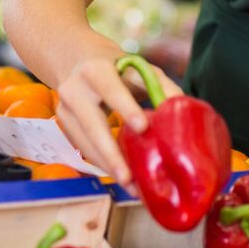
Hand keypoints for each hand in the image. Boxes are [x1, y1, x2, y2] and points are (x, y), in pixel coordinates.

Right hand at [54, 55, 181, 188]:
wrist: (77, 60)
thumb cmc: (116, 67)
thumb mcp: (139, 68)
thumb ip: (160, 86)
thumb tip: (184, 109)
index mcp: (96, 70)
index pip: (111, 88)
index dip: (125, 107)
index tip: (142, 127)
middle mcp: (75, 89)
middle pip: (92, 124)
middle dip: (111, 153)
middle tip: (129, 177)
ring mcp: (65, 109)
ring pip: (85, 143)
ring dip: (108, 166)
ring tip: (131, 186)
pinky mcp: (64, 125)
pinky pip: (83, 149)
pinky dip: (103, 164)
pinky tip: (121, 176)